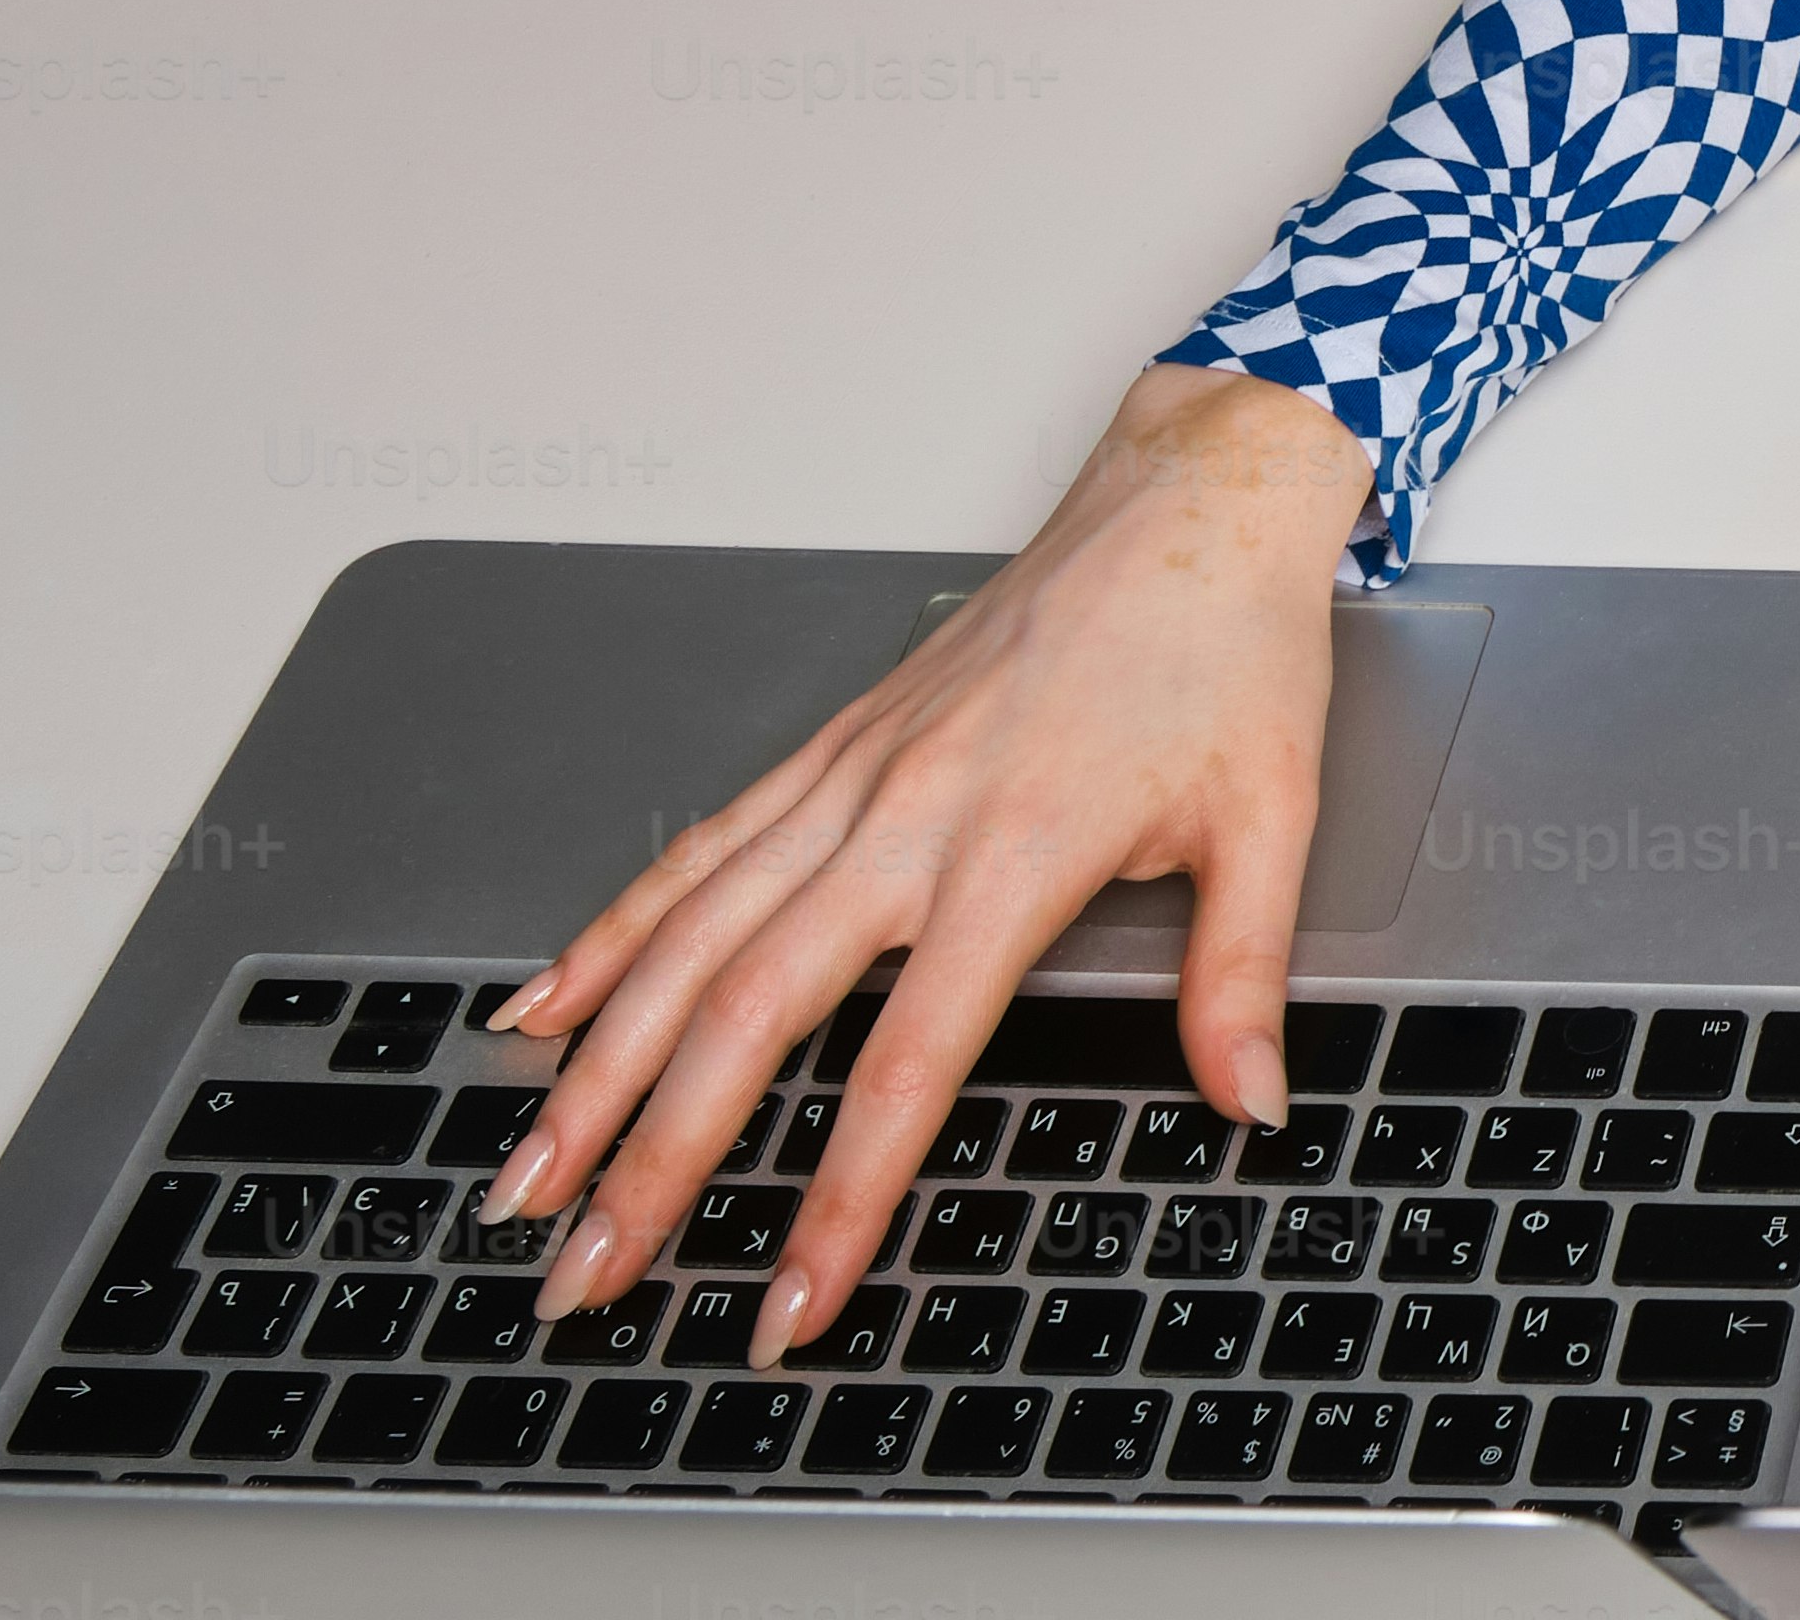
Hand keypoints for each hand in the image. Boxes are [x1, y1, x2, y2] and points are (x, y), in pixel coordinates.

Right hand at [484, 359, 1372, 1353]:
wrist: (1194, 495)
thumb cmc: (1231, 643)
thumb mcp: (1273, 815)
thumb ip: (1238, 974)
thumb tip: (1249, 1099)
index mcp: (1014, 851)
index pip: (902, 1066)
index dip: (838, 1200)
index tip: (787, 1304)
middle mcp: (904, 817)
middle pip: (744, 1017)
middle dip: (652, 1164)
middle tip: (584, 1276)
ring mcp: (849, 777)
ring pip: (686, 940)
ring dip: (594, 1069)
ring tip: (527, 1180)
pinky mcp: (829, 744)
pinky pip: (696, 850)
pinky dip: (610, 934)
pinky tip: (545, 1010)